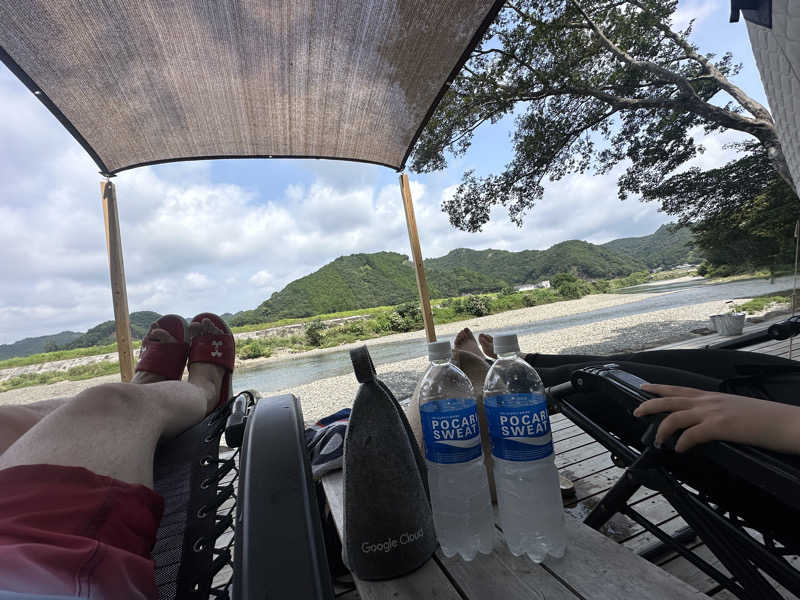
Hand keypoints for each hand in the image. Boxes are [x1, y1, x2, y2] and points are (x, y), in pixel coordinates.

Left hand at [633, 384, 799, 453]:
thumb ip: (718, 415)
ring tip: (657, 441)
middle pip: (670, 399)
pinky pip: (691, 435)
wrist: (789, 422)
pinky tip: (679, 450)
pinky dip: (682, 443)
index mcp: (714, 397)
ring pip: (675, 415)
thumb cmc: (767, 420)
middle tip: (635, 411)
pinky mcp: (720, 426)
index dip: (660, 389)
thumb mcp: (737, 411)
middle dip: (649, 405)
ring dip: (662, 429)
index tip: (644, 388)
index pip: (680, 389)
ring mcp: (714, 412)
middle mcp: (710, 401)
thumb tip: (706, 426)